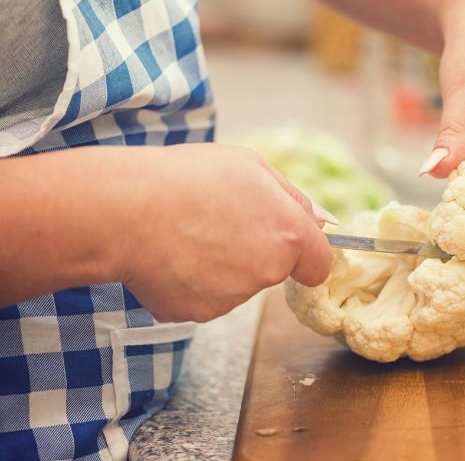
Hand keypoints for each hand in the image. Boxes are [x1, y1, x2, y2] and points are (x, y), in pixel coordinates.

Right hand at [119, 144, 333, 321]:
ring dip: (222, 266)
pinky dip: (192, 282)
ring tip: (187, 234)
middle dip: (257, 252)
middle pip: (274, 271)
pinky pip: (206, 298)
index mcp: (288, 234)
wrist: (124, 209)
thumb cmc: (187, 178)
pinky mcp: (199, 313)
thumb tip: (325, 223)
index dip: (306, 254)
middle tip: (218, 222)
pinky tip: (172, 256)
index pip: (319, 264)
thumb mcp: (251, 166)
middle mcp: (267, 272)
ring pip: (238, 285)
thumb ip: (295, 199)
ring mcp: (232, 298)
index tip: (290, 247)